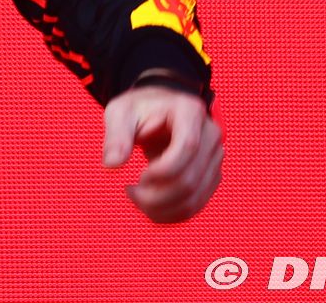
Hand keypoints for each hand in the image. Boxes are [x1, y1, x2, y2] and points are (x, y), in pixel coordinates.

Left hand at [103, 82, 222, 222]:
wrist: (156, 113)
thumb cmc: (138, 110)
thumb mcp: (121, 113)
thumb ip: (116, 136)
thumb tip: (111, 164)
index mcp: (190, 111)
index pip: (187, 147)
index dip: (163, 170)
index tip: (139, 177)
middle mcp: (210, 134)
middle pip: (190, 178)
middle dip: (157, 195)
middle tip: (130, 192)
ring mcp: (214, 157)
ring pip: (193, 198)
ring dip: (162, 209)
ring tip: (137, 198)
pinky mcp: (211, 176)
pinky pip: (195, 205)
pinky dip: (170, 213)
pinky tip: (150, 206)